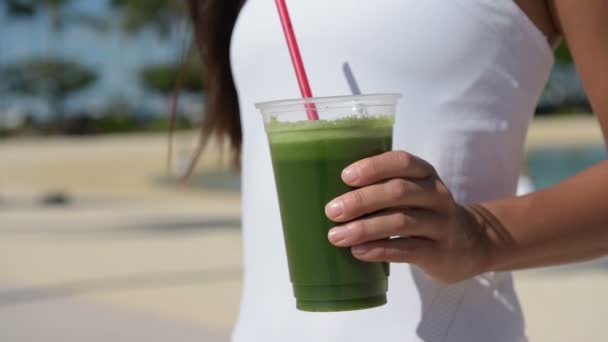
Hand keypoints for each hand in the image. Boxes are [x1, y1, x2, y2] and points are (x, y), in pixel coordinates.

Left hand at [325, 151, 494, 283]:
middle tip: (331, 210)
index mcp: (426, 174)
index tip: (345, 177)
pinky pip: (407, 250)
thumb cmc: (426, 213)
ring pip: (401, 222)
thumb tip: (335, 195)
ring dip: (364, 228)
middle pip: (398, 192)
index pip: (403, 162)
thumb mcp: (415, 192)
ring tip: (336, 235)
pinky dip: (379, 250)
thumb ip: (385, 188)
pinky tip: (358, 251)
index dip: (374, 167)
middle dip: (361, 200)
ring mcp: (441, 225)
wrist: (472, 243)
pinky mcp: (440, 253)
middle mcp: (437, 196)